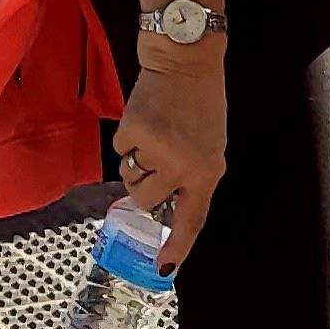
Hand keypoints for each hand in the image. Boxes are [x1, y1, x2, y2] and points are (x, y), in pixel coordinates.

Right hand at [115, 56, 226, 271]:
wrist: (184, 60)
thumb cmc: (201, 103)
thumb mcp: (210, 147)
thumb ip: (192, 175)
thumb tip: (165, 201)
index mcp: (208, 172)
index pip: (192, 219)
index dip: (177, 246)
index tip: (163, 268)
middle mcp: (184, 166)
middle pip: (146, 199)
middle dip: (144, 184)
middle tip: (155, 158)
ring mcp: (157, 150)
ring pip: (131, 177)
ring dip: (136, 161)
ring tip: (153, 135)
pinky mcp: (133, 132)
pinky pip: (120, 150)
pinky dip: (127, 138)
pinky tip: (144, 120)